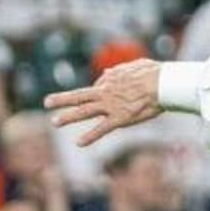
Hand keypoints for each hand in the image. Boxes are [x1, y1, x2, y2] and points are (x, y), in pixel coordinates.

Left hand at [47, 59, 162, 146]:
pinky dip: (90, 136)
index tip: (99, 94)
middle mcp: (105, 93)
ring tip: (54, 121)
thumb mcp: (133, 67)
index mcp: (110, 81)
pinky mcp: (120, 118)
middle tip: (46, 102)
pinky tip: (79, 143)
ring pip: (84, 112)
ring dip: (68, 116)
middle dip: (61, 99)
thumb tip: (106, 72)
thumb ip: (117, 71)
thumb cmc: (153, 74)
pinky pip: (102, 129)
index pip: (95, 88)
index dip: (95, 92)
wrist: (163, 84)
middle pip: (79, 97)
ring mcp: (111, 106)